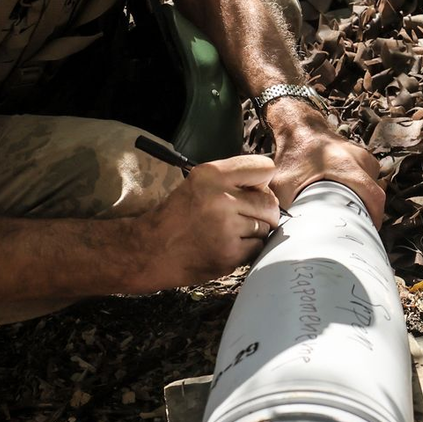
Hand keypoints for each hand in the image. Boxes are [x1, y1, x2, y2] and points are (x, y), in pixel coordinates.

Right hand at [145, 155, 281, 285]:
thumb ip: (234, 179)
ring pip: (266, 226)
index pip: (265, 168)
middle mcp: (219, 198)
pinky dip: (248, 249)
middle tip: (244, 217)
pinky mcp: (229, 253)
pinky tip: (228, 246)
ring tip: (229, 232)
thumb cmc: (179, 215)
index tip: (252, 191)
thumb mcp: (200, 183)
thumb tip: (271, 187)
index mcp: (211, 174)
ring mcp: (225, 228)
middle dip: (264, 211)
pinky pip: (259, 247)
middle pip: (270, 202)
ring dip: (255, 231)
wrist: (151, 250)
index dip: (262, 182)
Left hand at [270, 126, 385, 226]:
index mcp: (348, 167)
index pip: (374, 198)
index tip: (364, 235)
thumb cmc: (293, 154)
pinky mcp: (363, 157)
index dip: (372, 220)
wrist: (299, 128)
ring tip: (350, 216)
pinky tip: (348, 199)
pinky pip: (369, 180)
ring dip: (364, 203)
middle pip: (375, 196)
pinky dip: (362, 192)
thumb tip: (285, 235)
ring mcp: (364, 157)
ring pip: (373, 188)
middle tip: (354, 232)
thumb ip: (283, 209)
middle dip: (367, 215)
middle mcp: (361, 160)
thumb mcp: (283, 184)